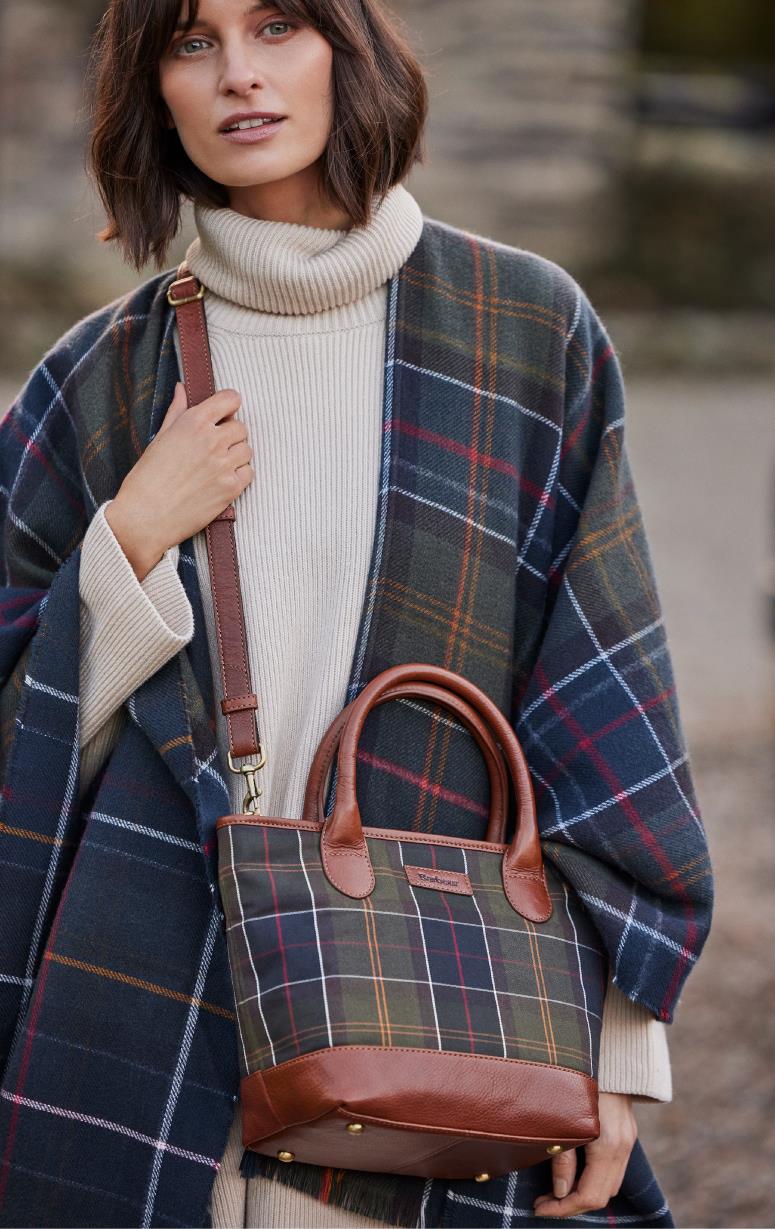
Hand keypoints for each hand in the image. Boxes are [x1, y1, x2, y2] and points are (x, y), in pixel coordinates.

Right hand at [105, 382, 252, 579]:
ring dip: (236, 455)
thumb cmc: (147, 478)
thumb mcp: (159, 437)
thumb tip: (182, 389)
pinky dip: (239, 475)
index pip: (230, 399)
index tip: (225, 413)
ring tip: (215, 466)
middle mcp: (212, 440)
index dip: (229, 405)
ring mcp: (224, 464)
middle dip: (230, 435)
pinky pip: (249, 473)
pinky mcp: (231, 488)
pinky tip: (221, 480)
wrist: (145, 517)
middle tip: (213, 449)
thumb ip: (176, 411)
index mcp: (193, 422)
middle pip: (241, 427)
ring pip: (247, 450)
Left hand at [533, 1092, 637, 1218]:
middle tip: (544, 1202)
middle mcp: (623, 1146)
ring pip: (610, 1184)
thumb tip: (559, 1192)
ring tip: (554, 1190)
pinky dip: (594, 1178)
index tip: (539, 1208)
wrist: (606, 1053)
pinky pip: (613, 1168)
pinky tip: (574, 1172)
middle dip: (572, 1205)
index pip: (590, 1196)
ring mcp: (628, 1139)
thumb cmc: (577, 1080)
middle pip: (602, 1195)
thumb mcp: (563, 1119)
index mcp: (609, 1146)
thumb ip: (563, 1158)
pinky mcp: (626, 1131)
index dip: (563, 1209)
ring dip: (584, 1193)